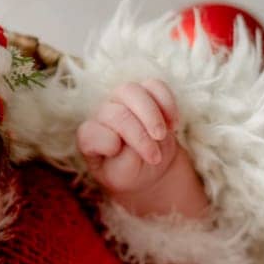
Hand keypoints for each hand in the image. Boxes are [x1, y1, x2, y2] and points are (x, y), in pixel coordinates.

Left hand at [76, 79, 184, 197]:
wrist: (147, 166)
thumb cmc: (128, 173)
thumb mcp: (121, 177)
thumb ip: (125, 161)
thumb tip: (138, 140)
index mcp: (89, 137)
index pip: (93, 133)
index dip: (112, 146)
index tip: (131, 164)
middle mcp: (102, 114)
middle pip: (116, 113)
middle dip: (138, 134)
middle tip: (154, 156)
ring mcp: (121, 100)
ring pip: (132, 91)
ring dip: (152, 114)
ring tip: (162, 135)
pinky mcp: (144, 93)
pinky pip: (155, 86)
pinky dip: (167, 103)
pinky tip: (173, 124)